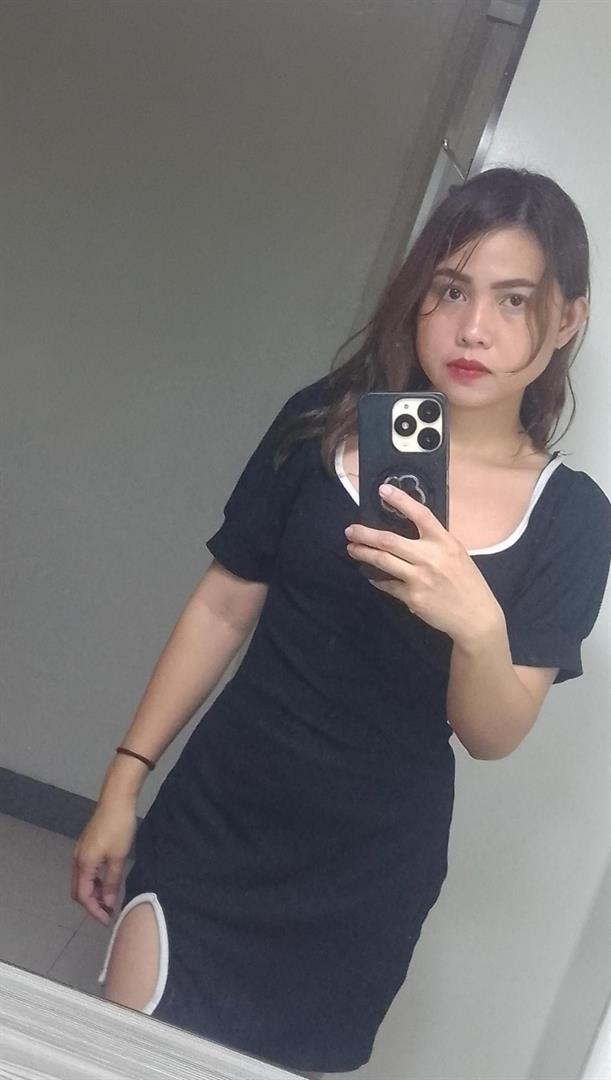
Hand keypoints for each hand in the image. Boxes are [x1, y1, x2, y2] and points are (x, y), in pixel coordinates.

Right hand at [71, 799, 136, 924]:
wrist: (116, 799)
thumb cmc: (119, 827)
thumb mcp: (118, 857)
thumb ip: (111, 882)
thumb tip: (107, 903)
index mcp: (84, 863)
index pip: (83, 896)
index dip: (94, 911)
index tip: (108, 920)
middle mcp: (77, 859)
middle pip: (78, 890)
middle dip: (91, 905)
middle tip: (108, 913)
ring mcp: (80, 851)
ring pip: (81, 880)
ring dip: (93, 893)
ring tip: (110, 900)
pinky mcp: (86, 845)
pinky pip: (85, 870)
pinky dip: (94, 881)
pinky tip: (107, 883)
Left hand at [345, 483, 502, 642]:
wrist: (476, 616)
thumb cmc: (467, 582)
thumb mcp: (456, 553)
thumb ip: (435, 542)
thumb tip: (408, 531)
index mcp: (445, 542)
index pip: (420, 514)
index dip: (401, 500)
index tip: (383, 490)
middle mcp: (431, 557)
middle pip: (389, 541)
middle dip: (365, 534)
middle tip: (351, 531)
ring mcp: (420, 578)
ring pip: (383, 561)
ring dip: (364, 553)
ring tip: (353, 549)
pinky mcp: (413, 597)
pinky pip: (388, 585)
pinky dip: (377, 579)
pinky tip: (371, 574)